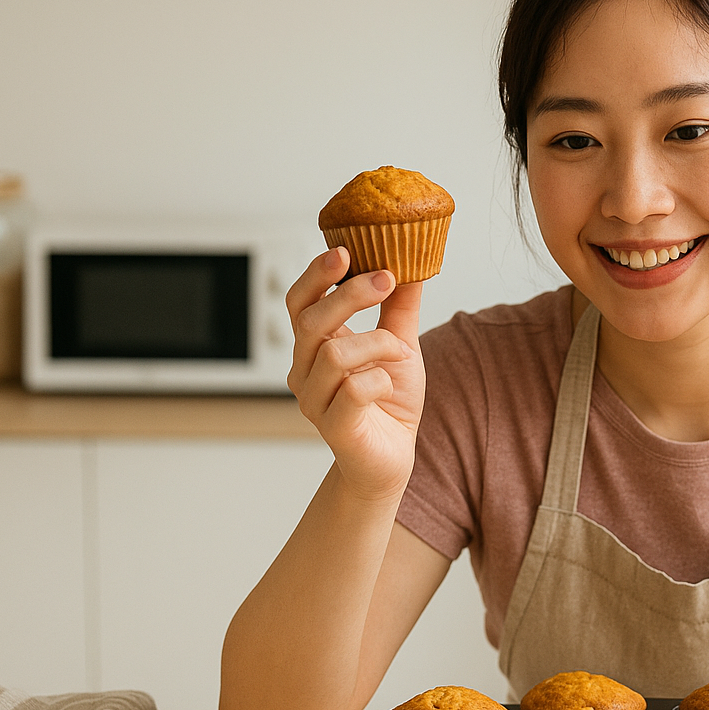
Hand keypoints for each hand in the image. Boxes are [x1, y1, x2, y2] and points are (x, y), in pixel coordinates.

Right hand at [286, 246, 425, 501]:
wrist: (393, 458)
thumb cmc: (390, 402)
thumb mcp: (400, 345)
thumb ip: (399, 308)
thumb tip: (410, 263)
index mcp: (314, 346)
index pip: (299, 302)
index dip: (316, 275)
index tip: (345, 251)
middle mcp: (305, 371)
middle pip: (312, 321)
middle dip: (350, 295)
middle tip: (385, 279)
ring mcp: (315, 400)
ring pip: (335, 354)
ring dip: (377, 343)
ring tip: (399, 351)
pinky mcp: (334, 427)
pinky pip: (352, 390)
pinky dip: (379, 380)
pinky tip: (389, 386)